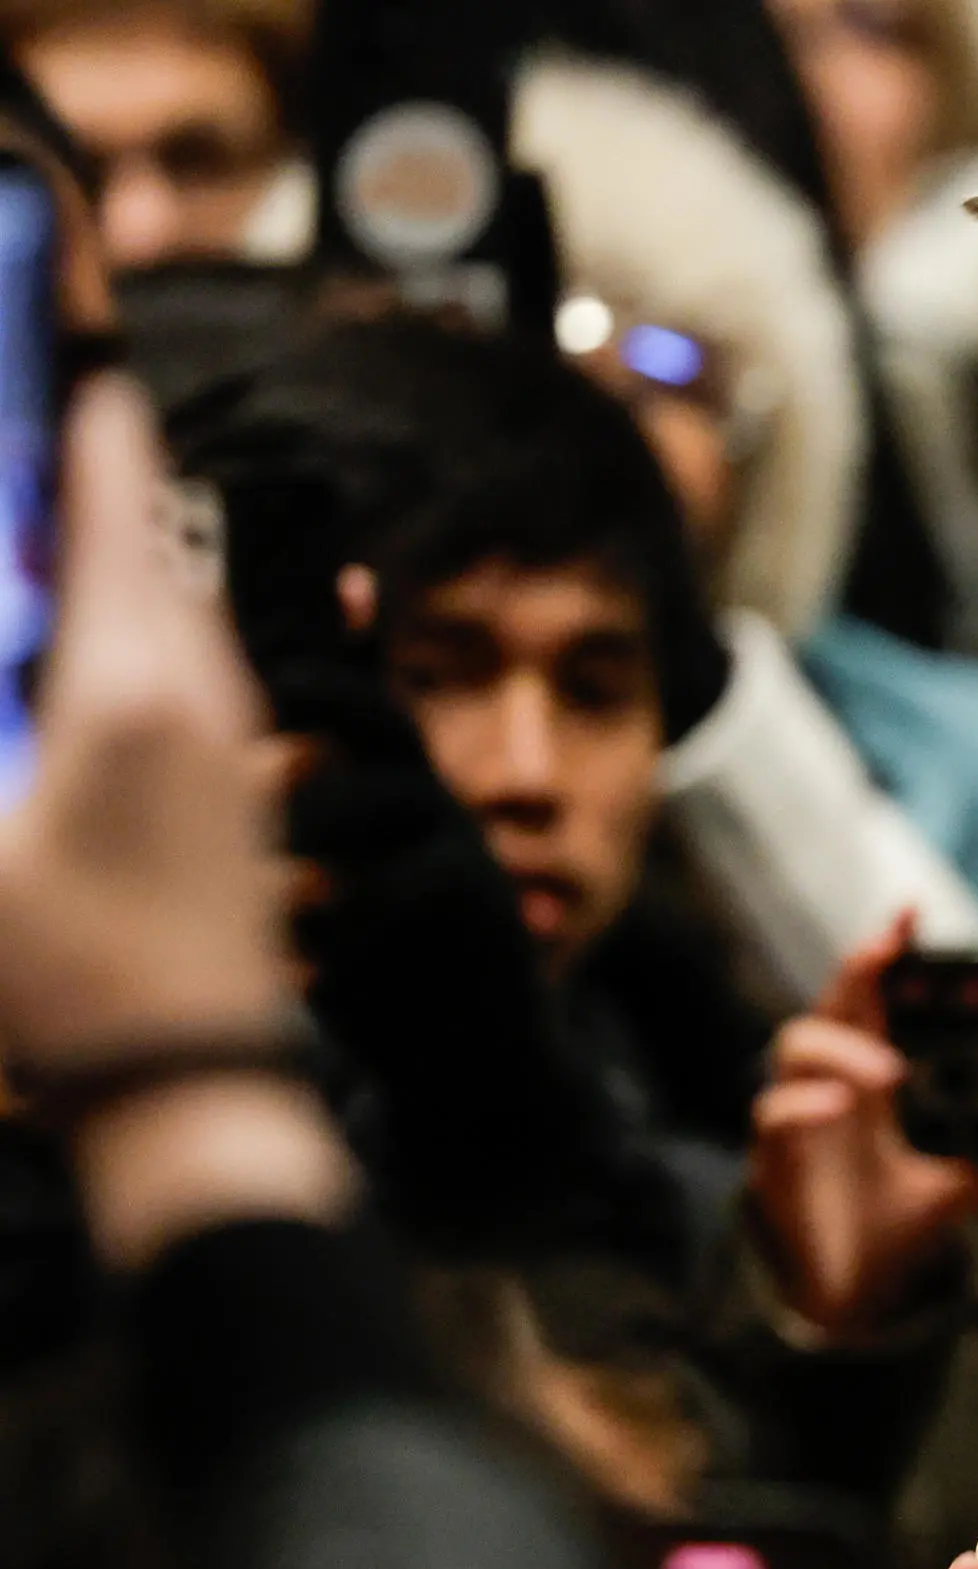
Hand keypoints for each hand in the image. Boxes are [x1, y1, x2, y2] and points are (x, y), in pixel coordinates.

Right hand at [0, 377, 282, 1062]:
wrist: (195, 1090)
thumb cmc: (71, 983)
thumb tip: (10, 670)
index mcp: (132, 689)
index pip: (115, 515)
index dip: (95, 421)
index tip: (87, 345)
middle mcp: (199, 700)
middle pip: (146, 549)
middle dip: (97, 476)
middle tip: (65, 407)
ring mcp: (226, 749)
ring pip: (173, 611)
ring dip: (121, 554)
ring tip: (69, 503)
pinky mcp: (231, 795)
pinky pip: (187, 671)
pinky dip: (139, 626)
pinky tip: (104, 640)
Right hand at [751, 914, 977, 1335]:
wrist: (847, 1293)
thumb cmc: (888, 1228)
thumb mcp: (954, 1194)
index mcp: (868, 1084)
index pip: (868, 1001)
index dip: (881, 956)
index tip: (910, 914)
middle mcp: (830, 1090)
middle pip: (827, 1007)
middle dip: (852, 973)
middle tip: (883, 952)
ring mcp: (798, 1121)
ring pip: (793, 1049)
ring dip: (840, 1049)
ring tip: (888, 1071)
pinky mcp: (774, 1162)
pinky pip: (773, 1116)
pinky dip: (803, 1106)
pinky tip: (838, 1110)